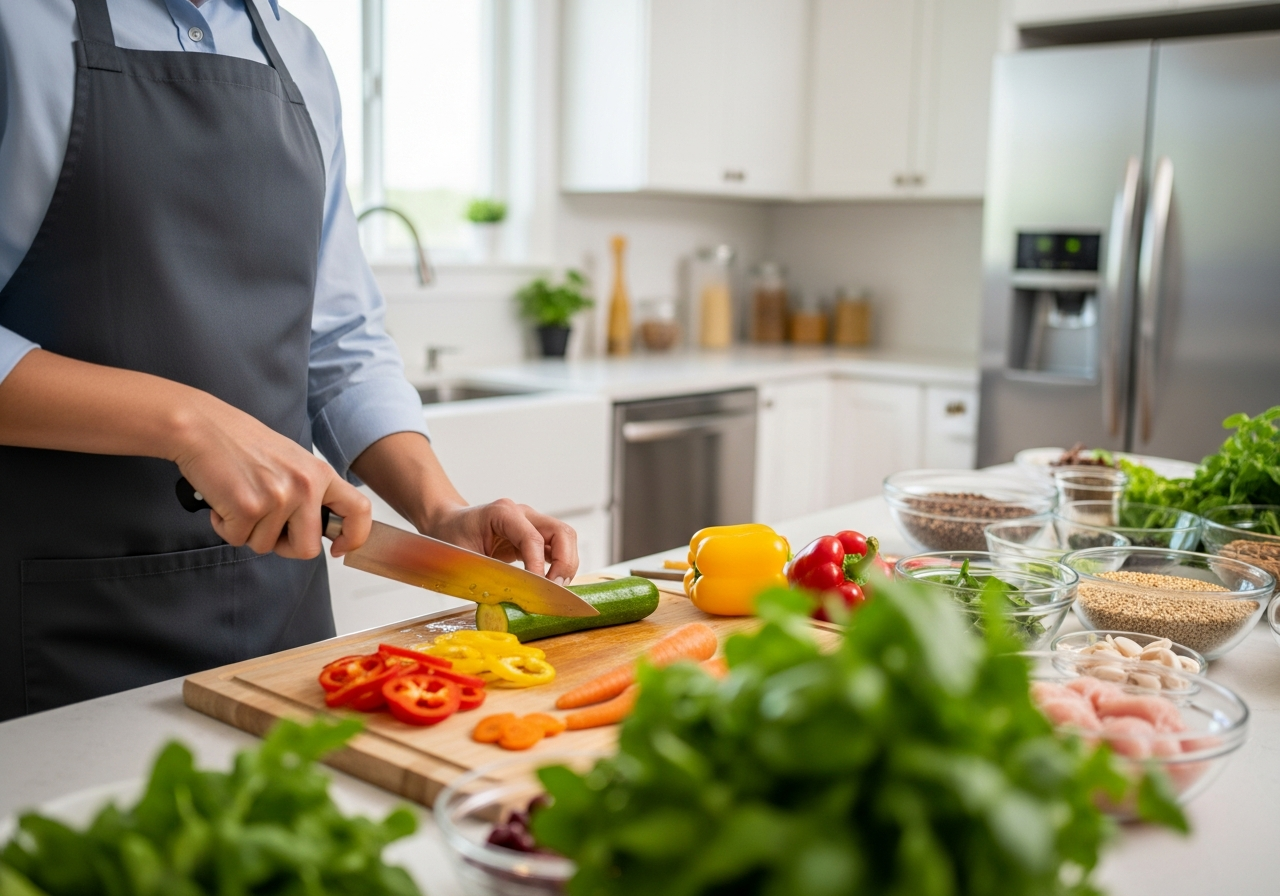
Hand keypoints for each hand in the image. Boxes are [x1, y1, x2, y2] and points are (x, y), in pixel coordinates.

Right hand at [172, 395, 371, 559]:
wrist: (202, 428)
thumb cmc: (242, 444)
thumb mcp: (291, 461)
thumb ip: (309, 491)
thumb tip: (317, 528)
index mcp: (320, 473)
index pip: (359, 510)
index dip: (354, 536)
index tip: (339, 548)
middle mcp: (305, 486)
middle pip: (307, 549)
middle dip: (284, 547)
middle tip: (264, 526)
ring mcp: (278, 497)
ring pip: (266, 546)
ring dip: (248, 531)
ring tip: (239, 498)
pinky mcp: (248, 507)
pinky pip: (238, 539)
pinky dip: (225, 526)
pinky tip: (223, 500)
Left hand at [426, 499, 579, 584]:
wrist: (446, 526)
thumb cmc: (449, 538)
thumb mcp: (462, 559)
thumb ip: (486, 577)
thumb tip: (509, 602)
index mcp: (502, 513)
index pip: (533, 538)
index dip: (538, 566)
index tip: (537, 589)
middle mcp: (522, 514)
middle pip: (561, 533)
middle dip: (564, 563)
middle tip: (554, 590)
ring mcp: (531, 523)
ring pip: (565, 539)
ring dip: (566, 565)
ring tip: (554, 589)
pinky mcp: (534, 536)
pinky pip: (556, 549)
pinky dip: (559, 566)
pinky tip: (550, 584)